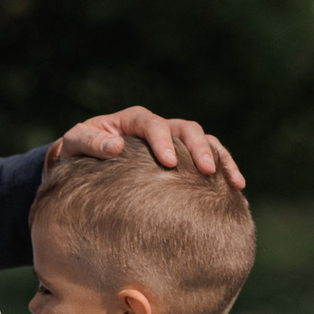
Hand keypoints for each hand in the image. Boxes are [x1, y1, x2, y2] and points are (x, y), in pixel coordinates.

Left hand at [53, 108, 243, 187]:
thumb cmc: (79, 152)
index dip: (163, 141)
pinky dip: (224, 173)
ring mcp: (174, 143)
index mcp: (134, 120)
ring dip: (222, 160)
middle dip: (200, 149)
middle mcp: (159, 128)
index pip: (153, 124)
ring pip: (205, 142)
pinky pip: (208, 162)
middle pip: (187, 130)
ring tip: (235, 184)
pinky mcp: (183, 162)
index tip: (170, 163)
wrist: (84, 164)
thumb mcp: (76, 143)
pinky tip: (236, 193)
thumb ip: (90, 142)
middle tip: (207, 172)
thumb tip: (115, 147)